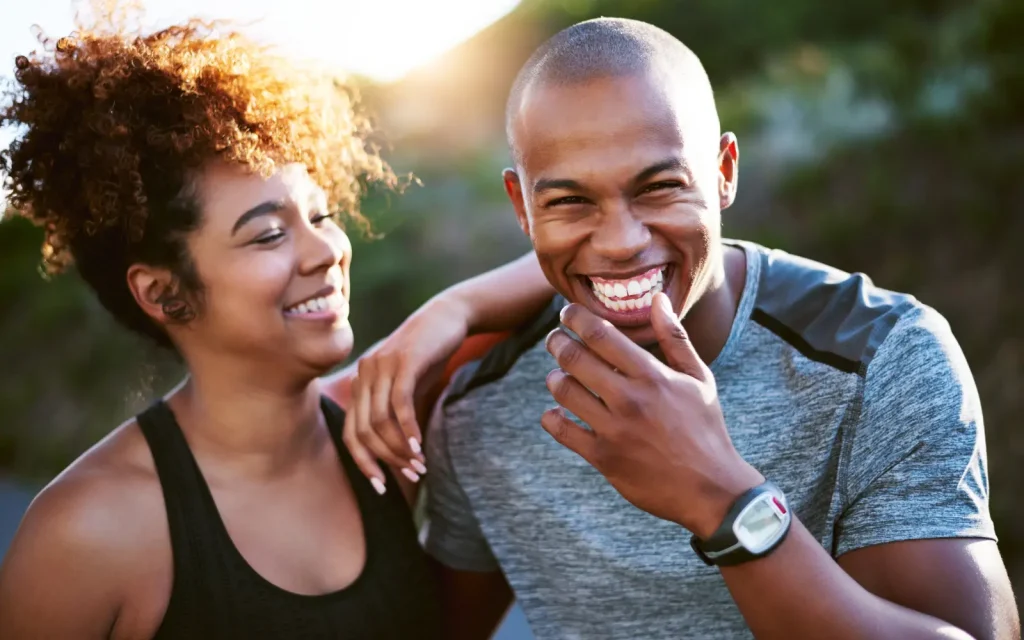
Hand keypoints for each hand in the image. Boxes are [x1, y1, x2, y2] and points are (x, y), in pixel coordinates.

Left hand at [341, 295, 472, 490]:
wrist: (449, 316)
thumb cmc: (429, 354)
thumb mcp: (408, 386)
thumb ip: (396, 413)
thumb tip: (397, 450)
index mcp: (361, 383)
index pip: (350, 433)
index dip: (364, 462)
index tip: (381, 485)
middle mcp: (364, 374)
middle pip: (362, 431)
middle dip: (385, 460)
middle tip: (410, 475)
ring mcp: (381, 366)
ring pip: (379, 420)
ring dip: (398, 448)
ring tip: (419, 464)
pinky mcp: (403, 361)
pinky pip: (399, 403)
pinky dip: (407, 428)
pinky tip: (419, 444)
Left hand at [542, 293, 763, 537]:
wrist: (711, 489)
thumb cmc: (706, 428)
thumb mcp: (699, 378)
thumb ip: (675, 338)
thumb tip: (658, 299)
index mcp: (652, 376)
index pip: (601, 335)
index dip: (576, 318)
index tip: (566, 313)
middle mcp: (629, 399)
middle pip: (575, 359)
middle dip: (557, 343)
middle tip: (554, 339)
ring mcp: (614, 430)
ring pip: (564, 393)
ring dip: (554, 378)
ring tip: (557, 375)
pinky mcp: (603, 458)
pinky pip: (563, 431)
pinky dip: (552, 418)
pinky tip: (555, 412)